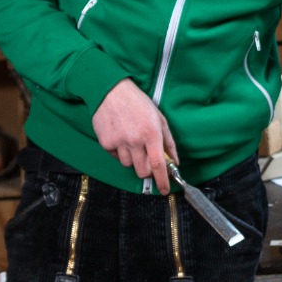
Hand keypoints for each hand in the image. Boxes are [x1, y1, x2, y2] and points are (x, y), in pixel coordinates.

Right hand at [92, 77, 178, 191]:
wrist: (110, 91)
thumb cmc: (138, 103)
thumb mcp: (159, 118)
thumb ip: (168, 141)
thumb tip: (175, 161)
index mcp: (151, 133)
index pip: (158, 165)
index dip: (162, 181)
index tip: (165, 190)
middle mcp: (135, 141)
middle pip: (142, 171)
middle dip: (147, 170)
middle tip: (147, 158)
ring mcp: (119, 143)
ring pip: (128, 165)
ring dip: (133, 159)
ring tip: (131, 141)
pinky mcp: (106, 143)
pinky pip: (116, 157)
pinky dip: (120, 152)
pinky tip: (121, 137)